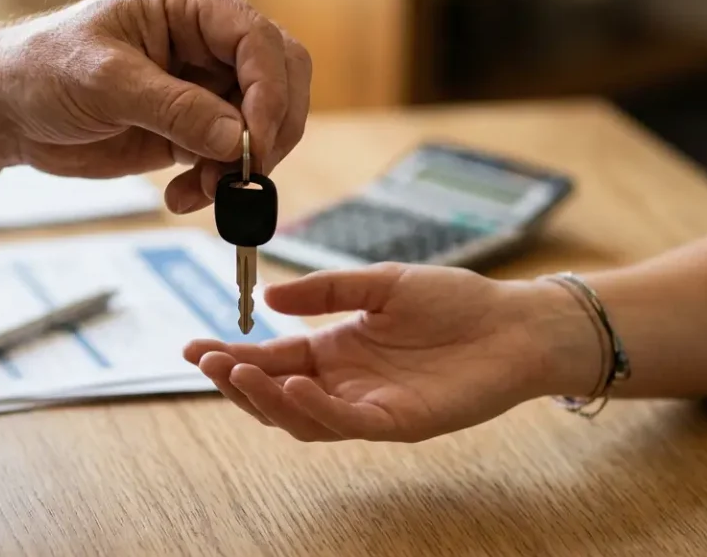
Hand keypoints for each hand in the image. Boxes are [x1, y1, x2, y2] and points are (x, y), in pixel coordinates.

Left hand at [0, 0, 311, 213]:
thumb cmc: (42, 71)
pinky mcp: (196, 126)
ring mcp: (206, 85)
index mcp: (189, 4)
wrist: (6, 111)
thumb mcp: (104, 83)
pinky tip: (186, 197)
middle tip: (245, 173)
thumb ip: (174, 108)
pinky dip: (220, 184)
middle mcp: (207, 40)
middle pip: (280, 78)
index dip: (269, 91)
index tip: (255, 142)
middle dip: (270, 130)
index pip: (257, 39)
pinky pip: (234, 158)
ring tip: (204, 191)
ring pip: (264, 124)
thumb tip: (238, 139)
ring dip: (244, 166)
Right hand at [183, 264, 600, 442]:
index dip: (231, 356)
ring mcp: (370, 407)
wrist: (516, 322)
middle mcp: (345, 383)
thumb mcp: (381, 282)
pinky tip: (297, 386)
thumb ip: (327, 291)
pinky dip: (317, 409)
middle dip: (237, 382)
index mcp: (336, 350)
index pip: (272, 359)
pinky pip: (348, 423)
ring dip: (267, 399)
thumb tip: (268, 298)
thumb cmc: (455, 301)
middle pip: (276, 395)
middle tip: (207, 361)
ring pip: (302, 419)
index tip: (191, 346)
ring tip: (239, 372)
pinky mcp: (399, 422)